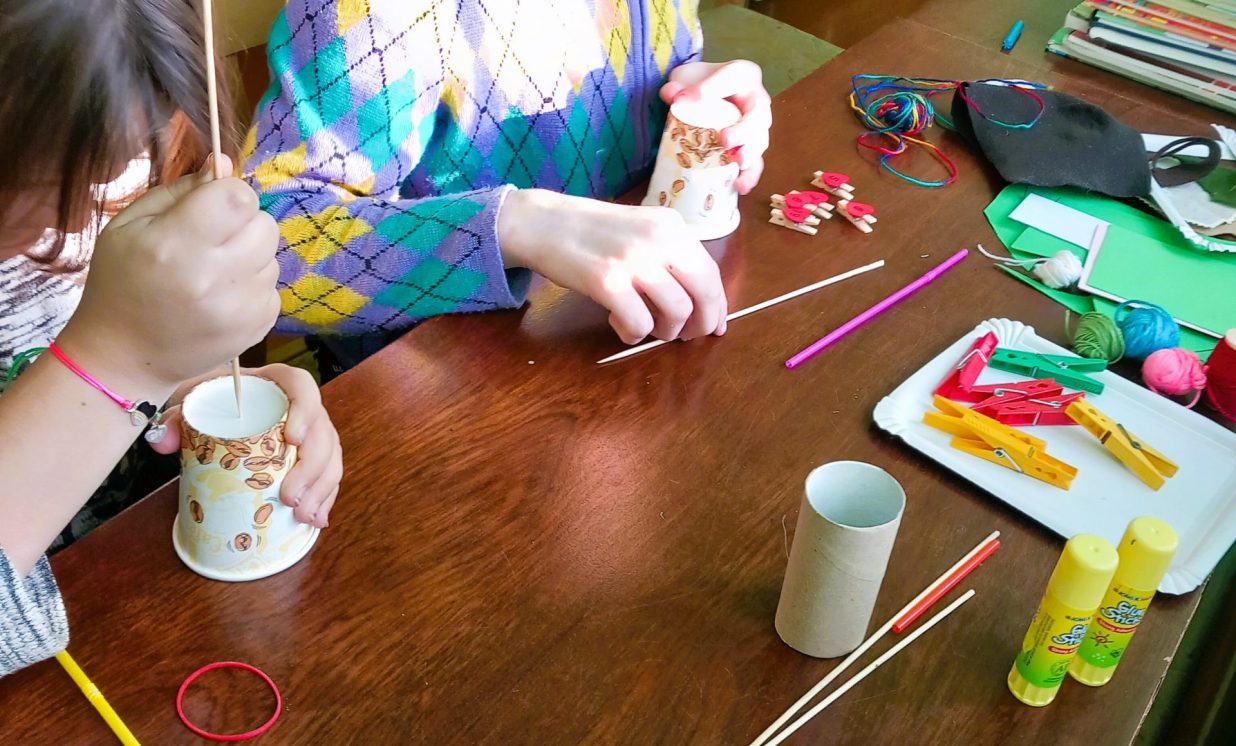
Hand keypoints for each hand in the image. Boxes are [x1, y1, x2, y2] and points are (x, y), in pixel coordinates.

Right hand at [56, 155, 279, 399]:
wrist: (125, 356)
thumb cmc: (122, 282)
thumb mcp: (131, 225)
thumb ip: (179, 190)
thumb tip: (224, 161)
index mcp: (175, 245)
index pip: (237, 197)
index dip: (229, 193)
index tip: (213, 205)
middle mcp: (212, 278)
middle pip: (264, 224)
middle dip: (243, 223)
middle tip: (214, 240)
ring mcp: (239, 308)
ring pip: (272, 256)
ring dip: (250, 256)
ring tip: (214, 273)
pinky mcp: (257, 328)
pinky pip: (274, 288)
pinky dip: (253, 287)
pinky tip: (222, 297)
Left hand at [149, 364, 342, 527]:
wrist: (213, 411)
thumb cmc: (209, 404)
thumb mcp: (190, 403)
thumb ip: (174, 418)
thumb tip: (161, 441)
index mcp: (275, 384)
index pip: (302, 386)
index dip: (305, 411)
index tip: (292, 439)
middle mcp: (300, 407)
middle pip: (321, 431)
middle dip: (311, 468)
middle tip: (289, 497)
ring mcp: (311, 433)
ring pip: (330, 456)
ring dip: (321, 488)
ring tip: (303, 515)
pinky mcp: (312, 458)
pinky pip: (328, 475)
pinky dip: (325, 498)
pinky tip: (317, 519)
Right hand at [499, 189, 726, 343]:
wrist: (542, 223)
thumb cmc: (591, 232)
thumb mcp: (641, 230)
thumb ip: (670, 257)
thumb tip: (701, 302)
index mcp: (672, 226)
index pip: (711, 272)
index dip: (717, 306)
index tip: (715, 326)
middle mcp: (659, 239)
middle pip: (703, 294)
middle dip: (700, 324)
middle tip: (686, 337)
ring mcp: (634, 260)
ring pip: (676, 313)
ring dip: (665, 331)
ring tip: (646, 327)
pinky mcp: (607, 281)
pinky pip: (639, 324)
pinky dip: (634, 334)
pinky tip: (619, 325)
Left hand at [660, 60, 771, 194]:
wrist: (702, 97)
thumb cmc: (697, 84)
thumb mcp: (685, 77)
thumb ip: (678, 84)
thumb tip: (671, 94)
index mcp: (742, 75)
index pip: (733, 76)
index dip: (714, 87)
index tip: (689, 98)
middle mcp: (755, 100)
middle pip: (758, 114)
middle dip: (744, 129)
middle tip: (725, 141)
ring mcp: (756, 126)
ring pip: (761, 139)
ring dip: (751, 154)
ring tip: (739, 165)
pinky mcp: (750, 148)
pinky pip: (756, 162)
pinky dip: (750, 175)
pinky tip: (740, 186)